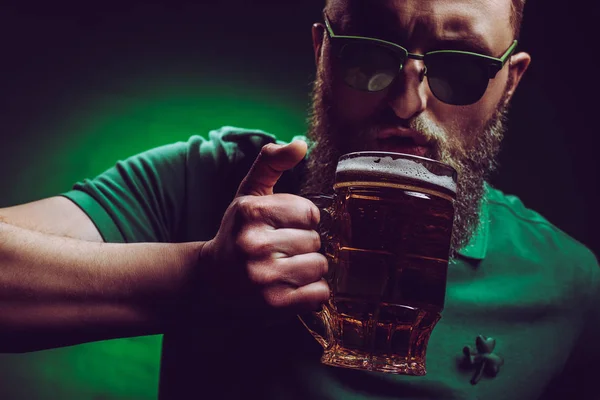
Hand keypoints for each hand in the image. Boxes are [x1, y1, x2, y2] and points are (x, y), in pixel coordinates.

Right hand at [200, 141, 328, 320]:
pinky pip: (319, 293)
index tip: (284, 227)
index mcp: (251, 212)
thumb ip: (272, 162)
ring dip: (309, 268)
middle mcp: (254, 244)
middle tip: (282, 250)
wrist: (211, 280)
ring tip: (286, 268)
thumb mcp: (249, 194)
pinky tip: (291, 286)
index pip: (310, 213)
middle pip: (316, 240)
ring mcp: (263, 277)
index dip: (303, 220)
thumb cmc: (237, 232)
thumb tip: (301, 143)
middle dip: (304, 244)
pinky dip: (312, 291)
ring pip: (320, 266)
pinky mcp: (274, 303)